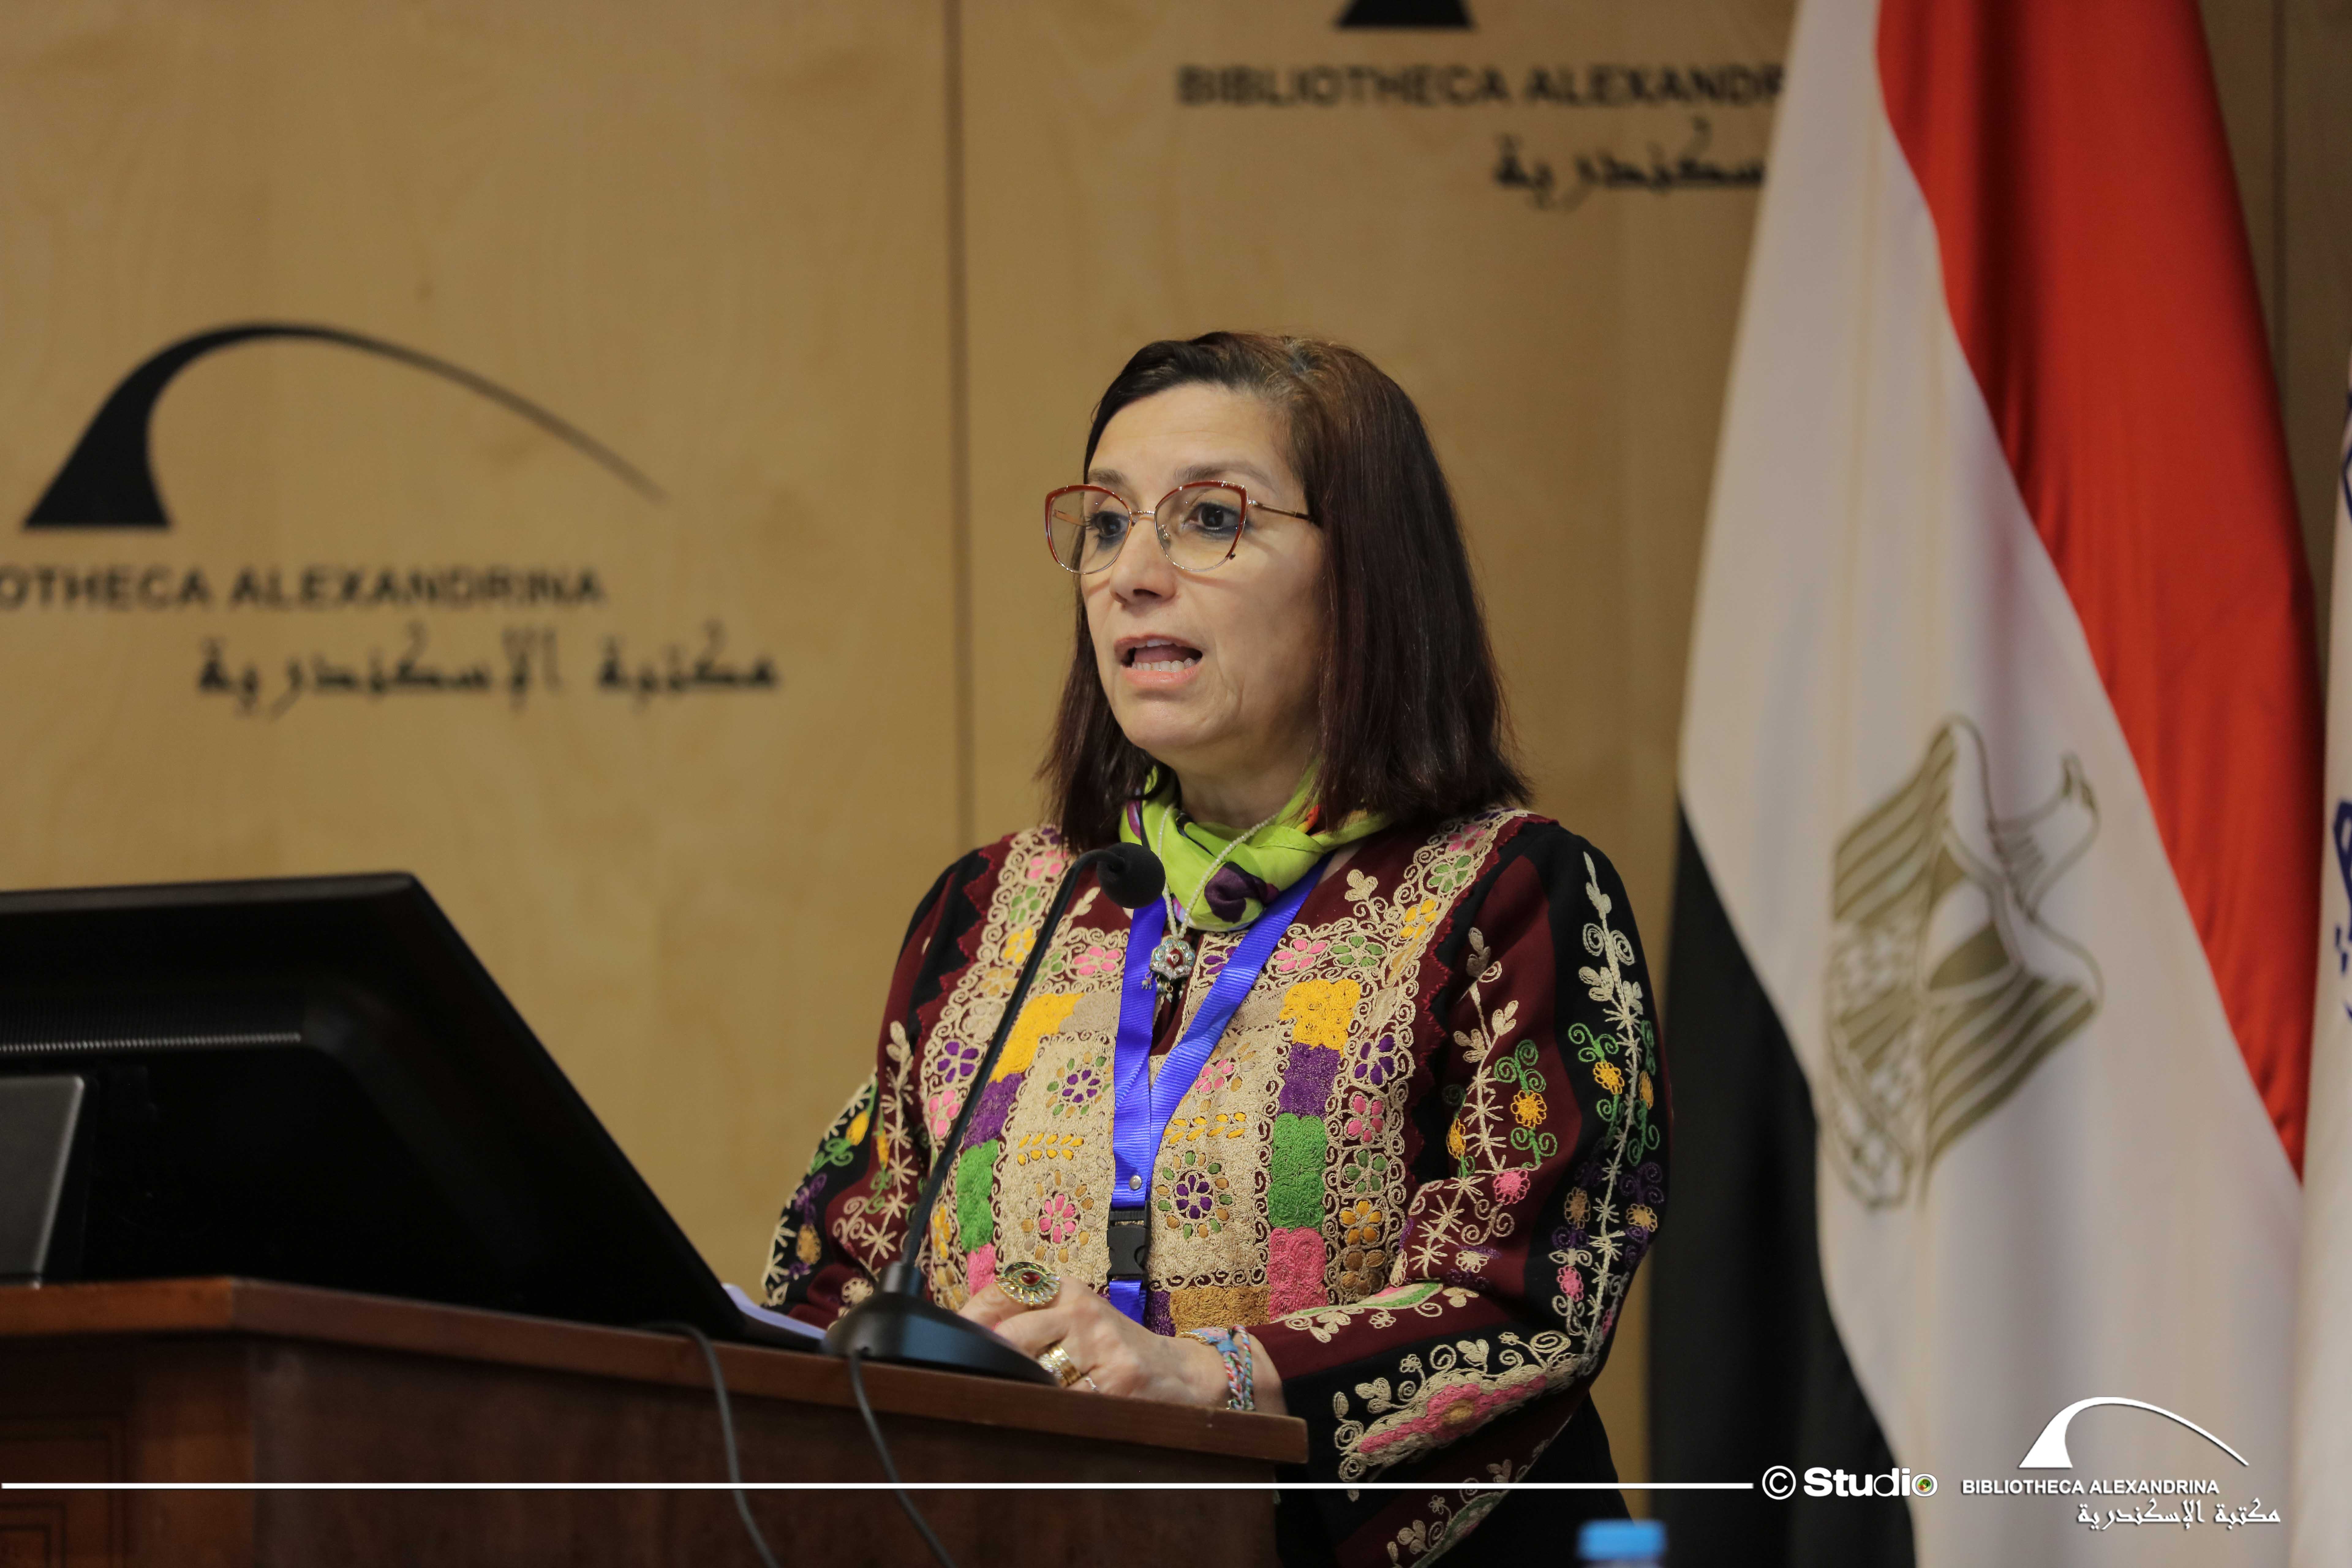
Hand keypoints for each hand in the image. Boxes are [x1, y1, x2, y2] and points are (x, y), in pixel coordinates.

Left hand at [961, 1282, 1270, 1409]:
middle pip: (1010, 1333)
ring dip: (1012, 1388)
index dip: (972, 1320)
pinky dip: (1044, 1411)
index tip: (954, 1342)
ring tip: (1000, 1400)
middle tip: (967, 1378)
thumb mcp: (1076, 1319)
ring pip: (1033, 1368)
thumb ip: (1030, 1320)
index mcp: (1068, 1289)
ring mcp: (1101, 1343)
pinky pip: (1064, 1399)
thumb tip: (966, 1337)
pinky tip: (1039, 1416)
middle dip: (987, 1360)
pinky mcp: (1116, 1378)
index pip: (1004, 1293)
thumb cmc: (1115, 1349)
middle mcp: (1082, 1309)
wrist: (1180, 1373)